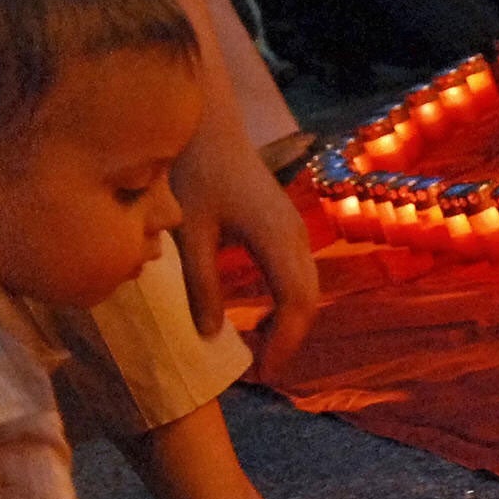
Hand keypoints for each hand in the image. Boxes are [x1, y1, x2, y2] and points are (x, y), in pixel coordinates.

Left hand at [173, 157, 321, 379]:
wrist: (207, 124)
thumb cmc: (194, 170)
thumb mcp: (189, 232)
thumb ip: (201, 284)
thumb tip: (212, 335)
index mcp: (275, 238)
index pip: (294, 304)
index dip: (283, 343)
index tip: (262, 373)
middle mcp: (294, 237)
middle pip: (308, 301)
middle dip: (289, 339)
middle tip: (260, 370)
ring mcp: (294, 231)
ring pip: (307, 290)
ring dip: (288, 323)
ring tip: (257, 349)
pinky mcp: (286, 228)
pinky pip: (298, 276)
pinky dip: (285, 304)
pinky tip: (259, 317)